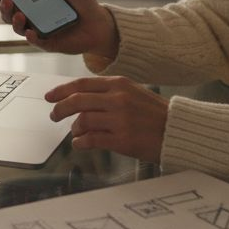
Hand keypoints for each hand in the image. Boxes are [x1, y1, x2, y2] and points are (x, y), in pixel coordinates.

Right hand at [0, 0, 119, 59]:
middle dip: (0, 4)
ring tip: (18, 12)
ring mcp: (36, 29)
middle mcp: (29, 14)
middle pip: (6, 10)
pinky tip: (31, 31)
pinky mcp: (46, 43)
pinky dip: (31, 37)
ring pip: (16, 26)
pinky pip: (34, 41)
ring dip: (13, 19)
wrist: (98, 21)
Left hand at [46, 76, 167, 161]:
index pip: (82, 84)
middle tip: (54, 115)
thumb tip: (80, 98)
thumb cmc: (155, 113)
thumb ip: (109, 92)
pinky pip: (91, 140)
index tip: (50, 96)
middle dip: (59, 109)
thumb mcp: (133, 92)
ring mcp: (119, 119)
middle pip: (77, 101)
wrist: (177, 130)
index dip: (61, 90)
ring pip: (81, 121)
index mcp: (120, 84)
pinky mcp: (121, 140)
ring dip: (73, 129)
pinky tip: (80, 143)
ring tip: (75, 133)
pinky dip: (80, 142)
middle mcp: (118, 99)